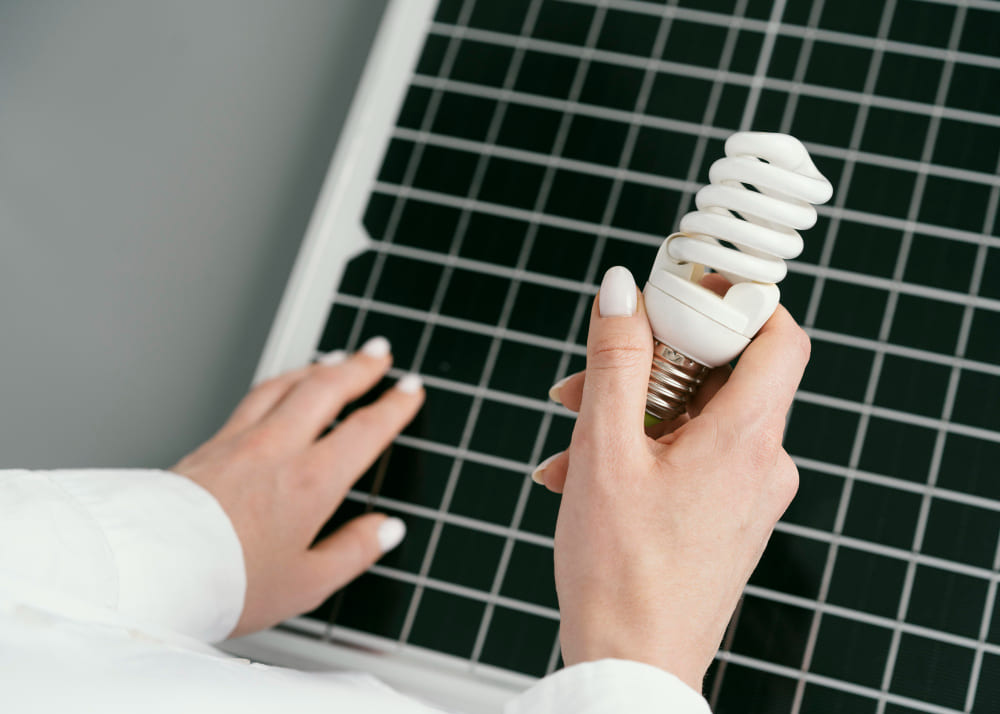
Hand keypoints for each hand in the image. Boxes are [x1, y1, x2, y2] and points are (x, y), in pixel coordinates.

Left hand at [172, 337, 423, 637]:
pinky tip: (281, 385)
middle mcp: (277, 449)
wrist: (150, 572)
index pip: (365, 429)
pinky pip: (255, 396)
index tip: (409, 390)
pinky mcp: (209, 444)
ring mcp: (240, 441)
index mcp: (312, 482)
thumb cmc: (224, 584)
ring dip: (319, 366)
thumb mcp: (306, 583)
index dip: (394, 406)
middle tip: (378, 353)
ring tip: (336, 359)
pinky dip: (280, 381)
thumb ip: (354, 552)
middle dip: (359, 366)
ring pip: (287, 385)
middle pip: (326, 388)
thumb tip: (386, 530)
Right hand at [537, 267, 806, 691]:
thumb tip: (622, 290)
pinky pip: (691, 457)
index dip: (734, 301)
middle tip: (591, 376)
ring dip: (632, 413)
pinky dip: (643, 451)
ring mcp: (748, 493)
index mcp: (746, 439)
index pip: (777, 335)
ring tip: (571, 437)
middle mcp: (762, 464)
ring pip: (695, 417)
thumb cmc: (621, 573)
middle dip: (649, 364)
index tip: (678, 293)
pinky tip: (584, 474)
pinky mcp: (728, 516)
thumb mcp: (606, 450)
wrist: (633, 666)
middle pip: (721, 374)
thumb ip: (617, 360)